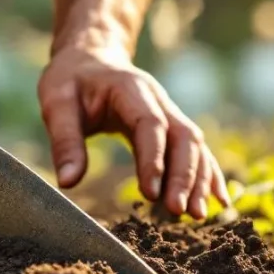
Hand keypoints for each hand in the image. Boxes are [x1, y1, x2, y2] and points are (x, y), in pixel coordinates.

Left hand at [38, 46, 229, 218]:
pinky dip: (208, 174)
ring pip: (194, 144)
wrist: (90, 58)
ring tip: (198, 215)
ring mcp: (169, 111)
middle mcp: (158, 99)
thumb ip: (64, 141)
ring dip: (199, 179)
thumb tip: (68, 182)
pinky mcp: (171, 125)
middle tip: (178, 211)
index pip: (150, 124)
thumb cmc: (71, 81)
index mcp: (130, 89)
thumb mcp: (56, 103)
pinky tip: (218, 200)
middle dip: (184, 175)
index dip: (153, 159)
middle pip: (182, 136)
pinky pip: (196, 149)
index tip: (151, 193)